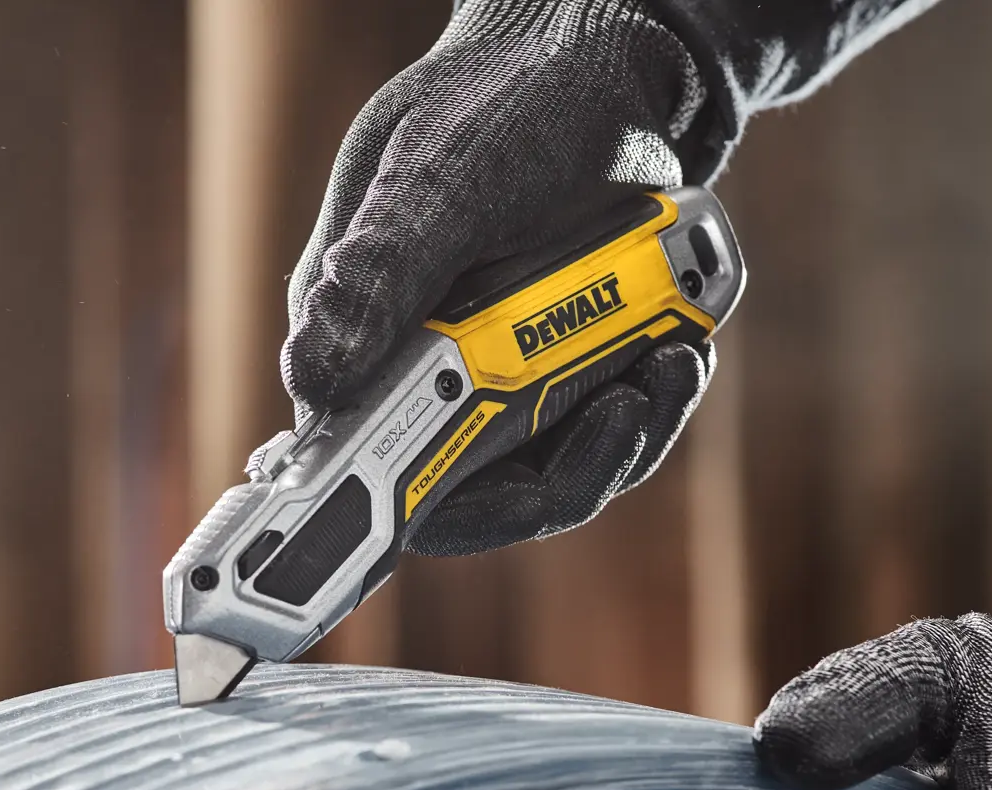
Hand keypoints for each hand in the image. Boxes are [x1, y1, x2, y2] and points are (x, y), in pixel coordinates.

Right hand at [284, 0, 713, 556]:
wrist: (606, 63)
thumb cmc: (505, 102)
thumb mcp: (439, 179)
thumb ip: (381, 274)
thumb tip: (312, 379)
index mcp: (364, 333)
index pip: (359, 462)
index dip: (386, 512)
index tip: (444, 522)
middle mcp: (428, 370)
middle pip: (478, 489)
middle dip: (561, 469)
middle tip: (627, 408)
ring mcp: (505, 375)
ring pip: (557, 466)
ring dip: (623, 435)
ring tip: (671, 362)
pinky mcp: (570, 367)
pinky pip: (608, 426)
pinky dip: (650, 400)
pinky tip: (679, 346)